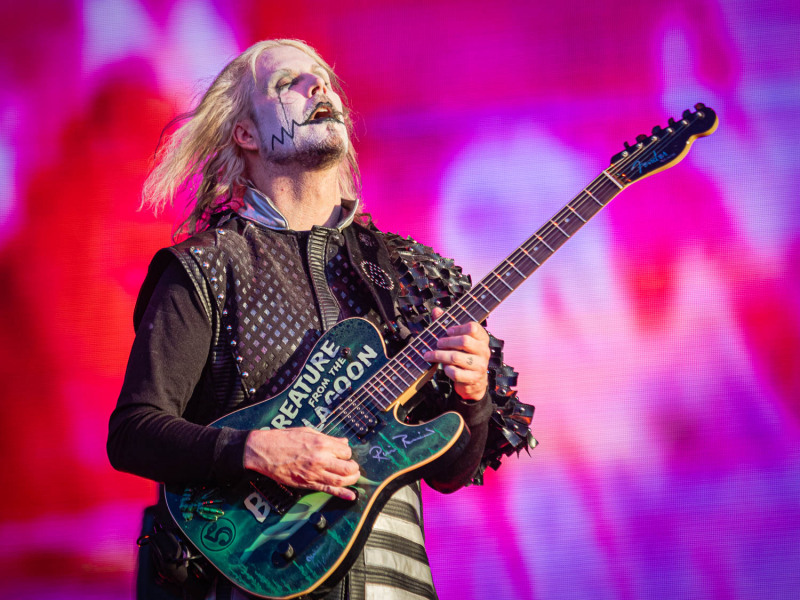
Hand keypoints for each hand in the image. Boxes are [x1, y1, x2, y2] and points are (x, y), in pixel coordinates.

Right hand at [243, 427, 359, 499]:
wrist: (264, 451)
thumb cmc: (284, 439)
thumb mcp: (308, 432)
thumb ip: (327, 438)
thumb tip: (343, 442)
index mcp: (321, 443)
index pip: (345, 451)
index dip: (346, 453)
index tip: (343, 454)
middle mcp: (320, 458)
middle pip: (347, 467)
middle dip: (353, 468)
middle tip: (352, 467)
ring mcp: (314, 472)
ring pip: (340, 480)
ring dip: (351, 480)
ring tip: (353, 477)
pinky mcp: (307, 483)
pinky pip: (328, 490)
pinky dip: (342, 494)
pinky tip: (351, 496)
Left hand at [422, 307, 489, 401]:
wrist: (474, 382)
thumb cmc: (464, 356)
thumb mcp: (458, 340)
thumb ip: (447, 324)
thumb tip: (436, 310)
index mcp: (482, 338)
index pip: (473, 327)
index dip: (457, 328)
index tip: (447, 331)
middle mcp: (484, 351)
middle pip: (464, 341)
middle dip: (446, 342)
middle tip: (437, 343)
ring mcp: (480, 365)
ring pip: (456, 357)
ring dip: (440, 355)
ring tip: (430, 355)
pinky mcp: (473, 378)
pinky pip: (456, 373)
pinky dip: (446, 370)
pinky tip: (444, 367)